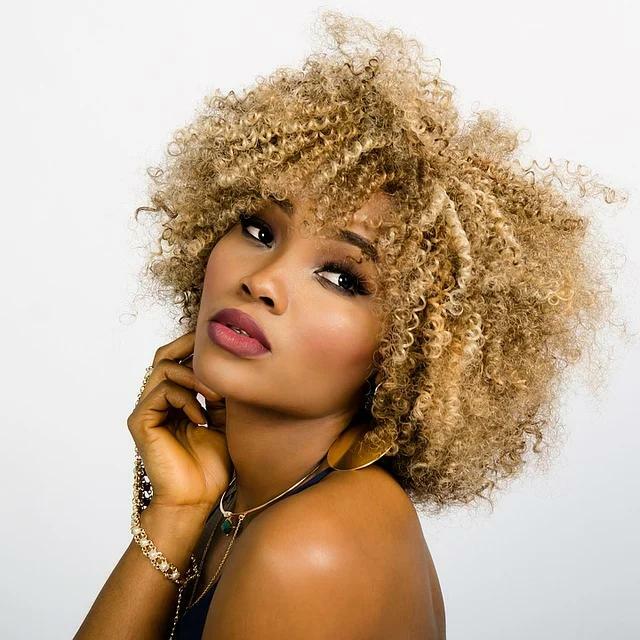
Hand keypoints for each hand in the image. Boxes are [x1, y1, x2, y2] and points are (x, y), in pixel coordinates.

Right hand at [127, 331, 231, 512]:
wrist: (196, 500)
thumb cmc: (211, 466)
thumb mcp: (225, 422)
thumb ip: (222, 395)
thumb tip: (232, 365)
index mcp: (176, 400)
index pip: (180, 360)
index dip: (196, 346)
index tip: (222, 339)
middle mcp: (158, 401)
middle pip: (163, 355)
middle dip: (187, 343)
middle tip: (211, 342)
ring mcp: (147, 410)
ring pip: (163, 368)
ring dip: (194, 376)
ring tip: (216, 396)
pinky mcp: (140, 421)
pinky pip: (161, 392)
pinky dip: (185, 398)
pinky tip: (202, 418)